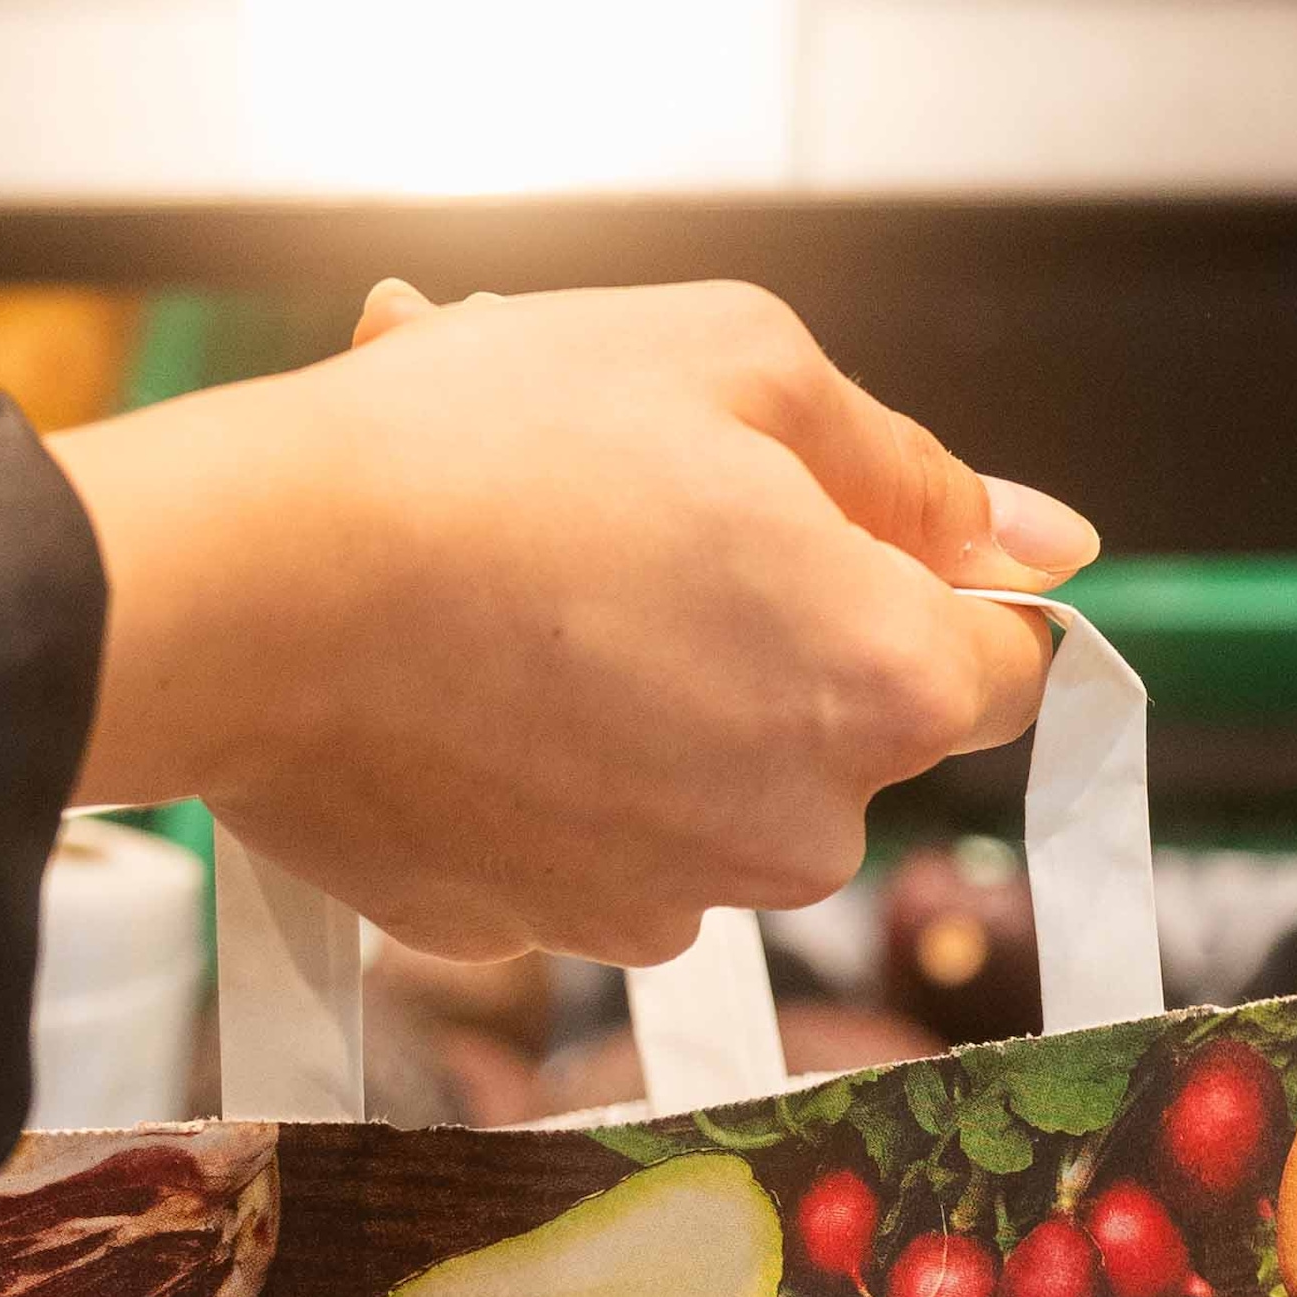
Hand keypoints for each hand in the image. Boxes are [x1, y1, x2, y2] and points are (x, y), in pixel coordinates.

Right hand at [52, 286, 1095, 962]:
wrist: (252, 585)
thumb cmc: (490, 447)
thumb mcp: (733, 362)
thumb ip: (908, 466)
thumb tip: (1044, 539)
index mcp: (886, 685)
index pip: (1007, 660)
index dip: (933, 577)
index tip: (833, 525)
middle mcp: (800, 830)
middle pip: (845, 730)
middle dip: (770, 633)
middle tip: (629, 517)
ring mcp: (662, 901)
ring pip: (709, 792)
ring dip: (652, 701)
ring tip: (523, 582)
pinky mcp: (532, 934)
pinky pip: (580, 842)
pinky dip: (543, 772)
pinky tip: (457, 676)